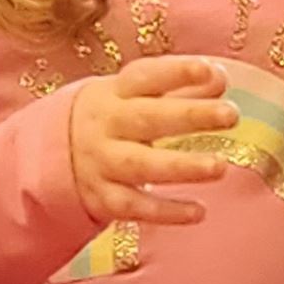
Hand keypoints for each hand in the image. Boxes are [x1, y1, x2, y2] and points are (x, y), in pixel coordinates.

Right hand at [68, 55, 238, 228]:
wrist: (52, 155)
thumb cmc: (113, 116)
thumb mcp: (136, 94)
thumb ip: (179, 85)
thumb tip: (221, 79)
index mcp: (115, 92)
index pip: (146, 76)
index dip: (177, 72)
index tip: (210, 71)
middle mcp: (106, 125)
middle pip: (147, 118)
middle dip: (189, 115)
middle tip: (230, 114)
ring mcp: (102, 163)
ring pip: (141, 165)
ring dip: (181, 166)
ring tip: (220, 167)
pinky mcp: (103, 198)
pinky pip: (136, 207)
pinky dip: (167, 212)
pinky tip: (200, 212)